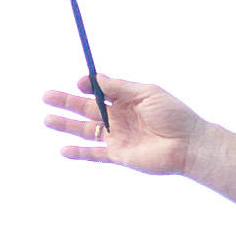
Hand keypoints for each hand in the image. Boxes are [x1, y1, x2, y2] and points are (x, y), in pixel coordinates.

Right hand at [41, 71, 203, 175]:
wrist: (188, 144)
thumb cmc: (173, 114)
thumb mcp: (146, 93)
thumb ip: (119, 87)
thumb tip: (92, 79)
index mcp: (126, 100)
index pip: (100, 91)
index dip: (87, 86)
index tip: (78, 83)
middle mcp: (119, 118)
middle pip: (86, 109)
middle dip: (66, 103)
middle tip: (47, 96)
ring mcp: (118, 137)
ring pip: (86, 130)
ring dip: (66, 125)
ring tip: (48, 120)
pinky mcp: (119, 156)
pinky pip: (94, 154)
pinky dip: (79, 153)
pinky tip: (64, 149)